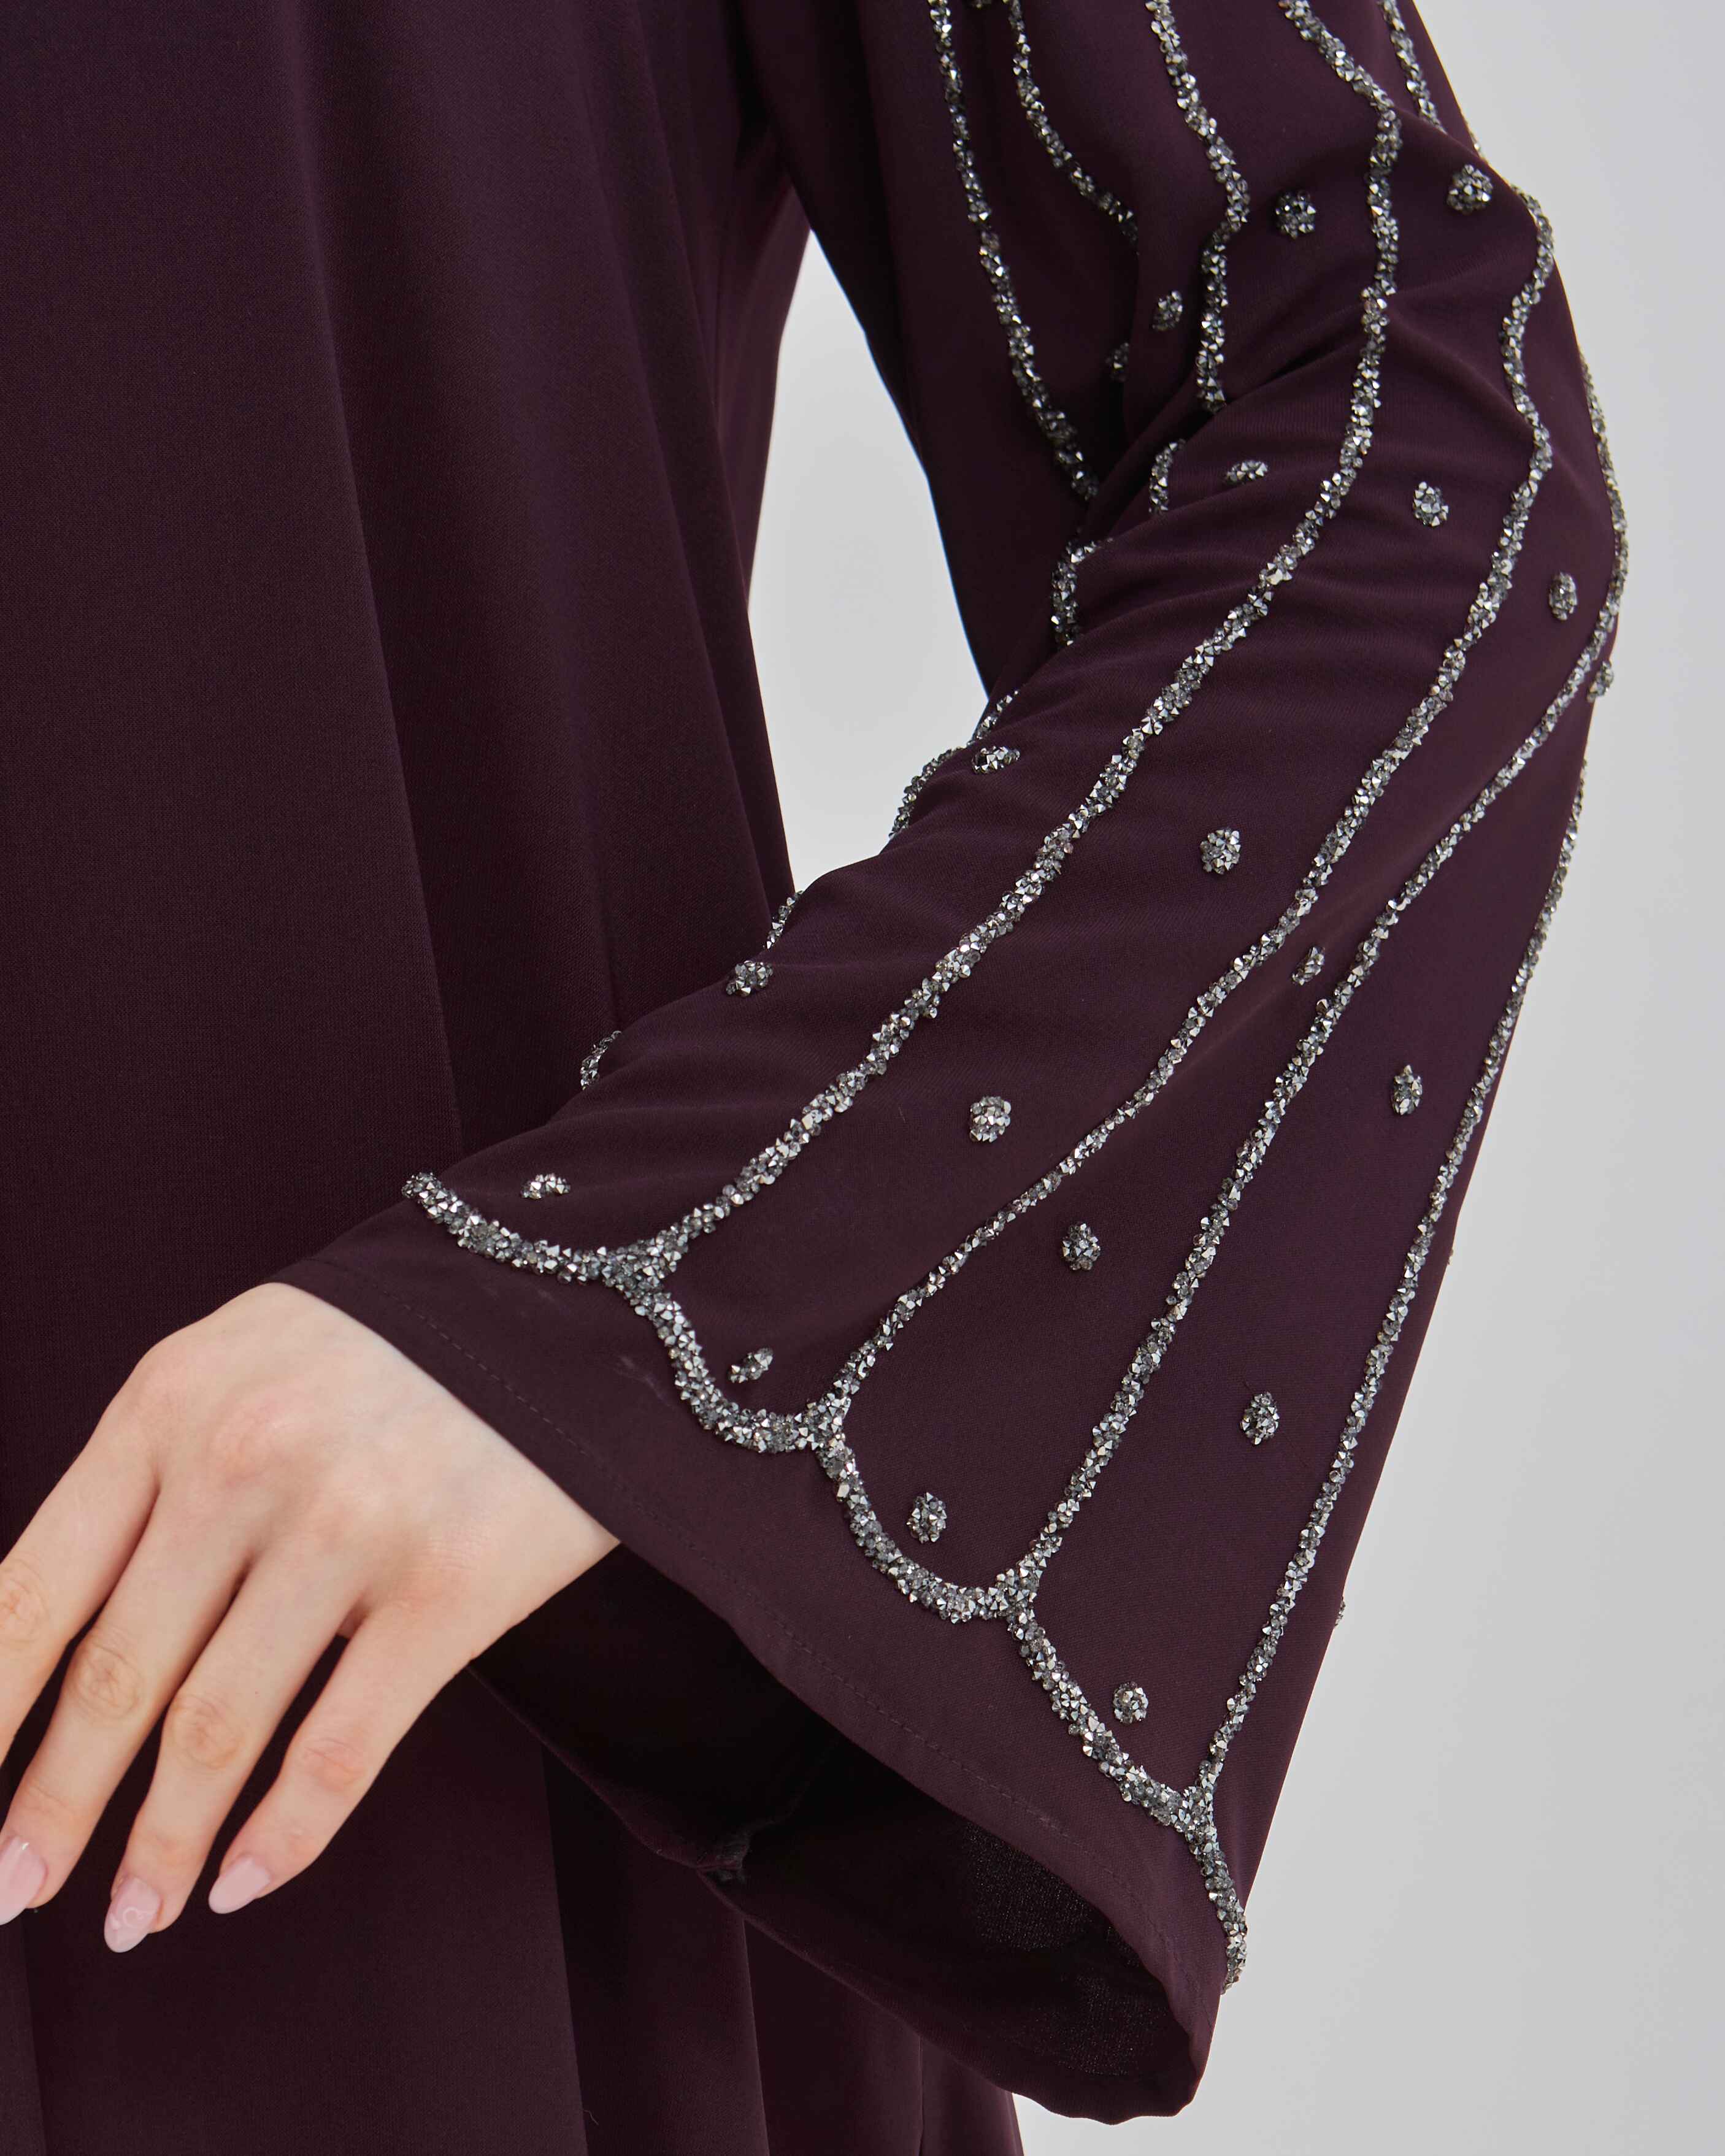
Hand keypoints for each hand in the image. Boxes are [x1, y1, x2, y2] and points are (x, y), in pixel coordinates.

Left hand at [0, 1282, 616, 1950]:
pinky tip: (246, 1880)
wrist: (570, 1294)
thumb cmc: (393, 1342)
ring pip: (217, 1731)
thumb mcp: (240, 1364)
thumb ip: (152, 1475)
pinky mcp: (447, 1587)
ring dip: (161, 1847)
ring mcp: (346, 1527)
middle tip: (18, 1887)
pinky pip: (339, 1749)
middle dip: (54, 1810)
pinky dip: (282, 1837)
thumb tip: (61, 1641)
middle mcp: (243, 1463)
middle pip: (116, 1681)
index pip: (31, 1595)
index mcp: (170, 1405)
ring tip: (138, 1911)